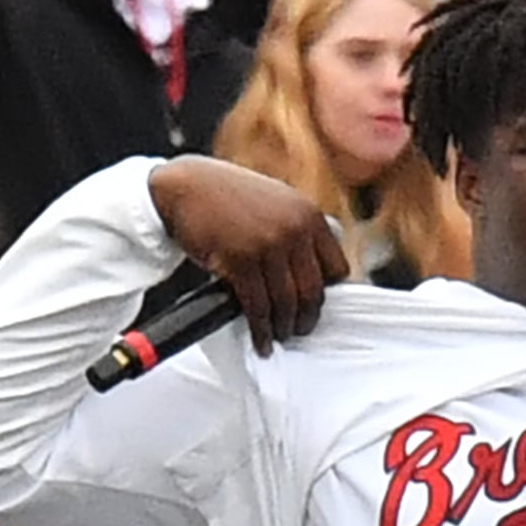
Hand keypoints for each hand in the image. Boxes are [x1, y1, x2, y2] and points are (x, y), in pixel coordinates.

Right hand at [146, 157, 352, 351]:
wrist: (188, 186)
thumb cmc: (230, 196)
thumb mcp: (278, 202)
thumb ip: (299, 230)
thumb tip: (313, 271)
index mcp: (309, 216)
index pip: (337, 268)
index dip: (328, 293)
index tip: (316, 307)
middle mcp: (294, 229)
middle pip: (313, 291)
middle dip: (306, 318)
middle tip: (299, 330)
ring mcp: (267, 245)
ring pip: (286, 303)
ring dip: (283, 327)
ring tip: (278, 337)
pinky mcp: (240, 260)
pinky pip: (257, 306)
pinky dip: (260, 329)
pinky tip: (260, 339)